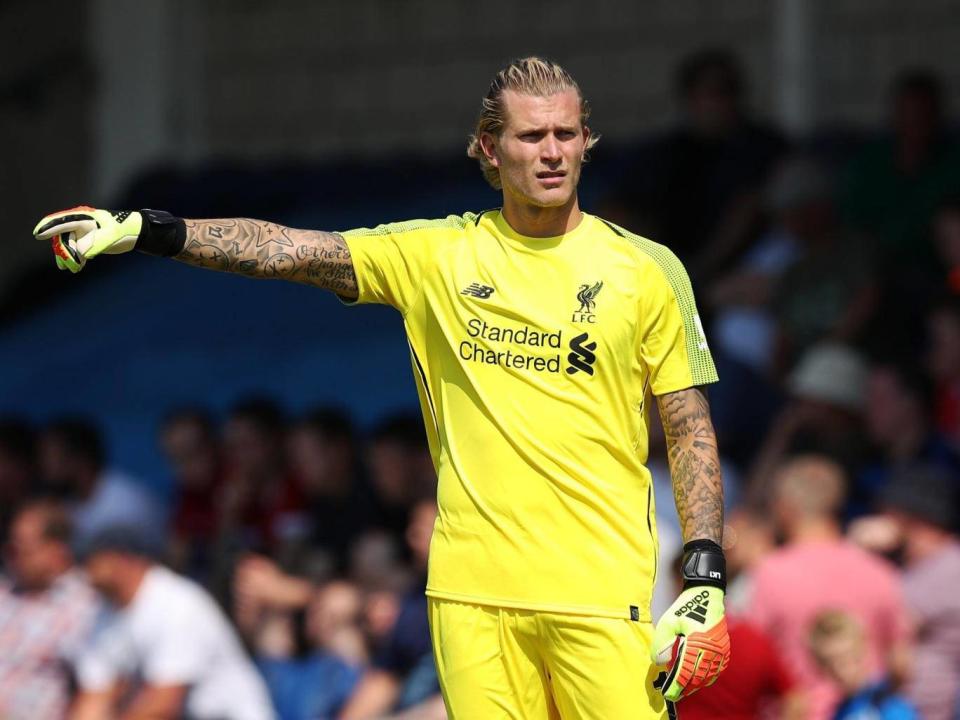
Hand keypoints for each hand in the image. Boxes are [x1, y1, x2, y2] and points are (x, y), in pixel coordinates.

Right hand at [33, 206, 141, 272]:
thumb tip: (79, 253)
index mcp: (84, 217)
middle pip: (63, 237)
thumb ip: (93, 244)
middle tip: (71, 265)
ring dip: (68, 257)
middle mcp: (80, 224)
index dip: (48, 227)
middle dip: (64, 251)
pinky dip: (74, 259)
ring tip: (73, 269)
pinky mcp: (86, 242)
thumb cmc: (124, 230)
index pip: (62, 221)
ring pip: (67, 245)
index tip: (38, 234)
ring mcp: (82, 233)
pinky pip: (74, 250)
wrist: (135, 234)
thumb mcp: (109, 237)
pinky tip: (78, 267)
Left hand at [652, 585, 729, 700]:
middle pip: (697, 677)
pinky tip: (698, 680)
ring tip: (683, 689)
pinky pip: (716, 669)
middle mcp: (711, 648)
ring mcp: (720, 650)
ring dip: (696, 684)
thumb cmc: (686, 606)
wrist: (707, 594)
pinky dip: (707, 677)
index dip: (677, 685)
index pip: (686, 671)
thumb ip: (662, 642)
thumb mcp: (668, 621)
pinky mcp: (724, 649)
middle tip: (673, 694)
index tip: (668, 693)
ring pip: (708, 676)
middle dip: (685, 688)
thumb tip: (660, 662)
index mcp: (697, 642)